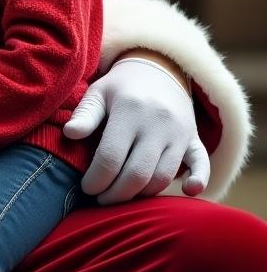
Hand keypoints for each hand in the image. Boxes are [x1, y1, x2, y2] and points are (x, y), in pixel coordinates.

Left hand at [64, 56, 210, 203]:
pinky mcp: (194, 140)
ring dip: (142, 194)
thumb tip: (69, 134)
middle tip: (101, 201)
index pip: (111, 156)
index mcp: (129, 111)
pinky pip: (202, 163)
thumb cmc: (120, 88)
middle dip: (116, 194)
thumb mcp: (98, 93)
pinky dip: (198, 180)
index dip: (96, 179)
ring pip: (163, 176)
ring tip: (122, 197)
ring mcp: (178, 133)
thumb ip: (85, 115)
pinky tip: (187, 191)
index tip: (86, 188)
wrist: (157, 70)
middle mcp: (156, 124)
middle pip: (137, 173)